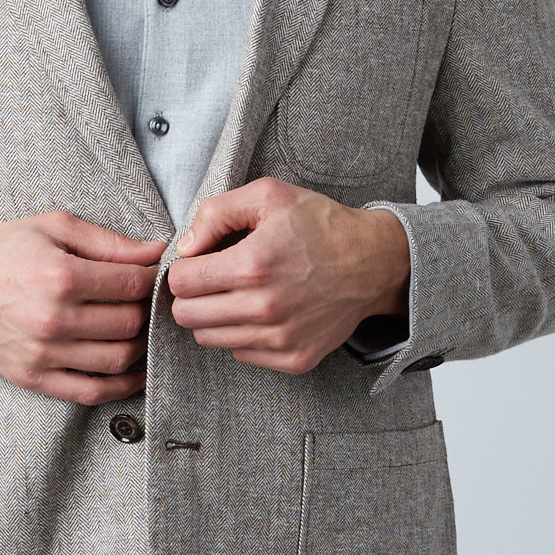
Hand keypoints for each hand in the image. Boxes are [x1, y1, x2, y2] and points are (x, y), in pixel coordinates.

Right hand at [0, 212, 167, 404]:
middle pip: (130, 323)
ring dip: (139, 346)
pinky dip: (122, 387)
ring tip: (138, 330)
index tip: (152, 277)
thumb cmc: (0, 251)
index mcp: (60, 276)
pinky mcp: (33, 377)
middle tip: (146, 302)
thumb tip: (156, 252)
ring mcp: (43, 353)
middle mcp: (53, 318)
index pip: (132, 285)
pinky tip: (134, 372)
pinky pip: (90, 392)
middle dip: (146, 311)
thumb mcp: (53, 228)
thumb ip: (108, 242)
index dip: (152, 280)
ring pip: (117, 359)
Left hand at [167, 178, 409, 373]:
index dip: (183, 268)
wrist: (374, 262)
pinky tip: (262, 312)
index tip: (200, 261)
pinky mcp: (294, 359)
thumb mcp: (268, 196)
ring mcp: (280, 338)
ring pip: (208, 339)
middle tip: (212, 279)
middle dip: (191, 294)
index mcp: (252, 265)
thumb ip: (216, 214)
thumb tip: (185, 247)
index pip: (180, 283)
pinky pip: (241, 354)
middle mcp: (265, 308)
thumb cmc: (320, 225)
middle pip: (186, 316)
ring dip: (214, 316)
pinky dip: (242, 335)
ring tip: (237, 293)